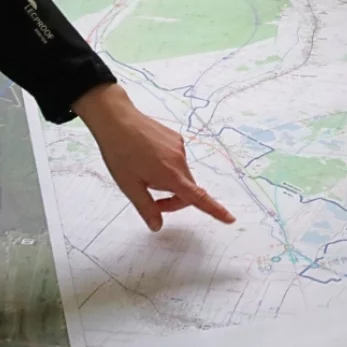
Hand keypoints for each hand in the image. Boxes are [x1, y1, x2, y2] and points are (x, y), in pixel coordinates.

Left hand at [73, 84, 234, 230]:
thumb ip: (146, 208)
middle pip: (187, 188)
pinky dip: (168, 166)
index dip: (215, 210)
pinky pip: (177, 159)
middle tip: (151, 202)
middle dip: (174, 199)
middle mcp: (179, 160)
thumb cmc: (120, 153)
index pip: (198, 197)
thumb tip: (157, 226)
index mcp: (170, 175)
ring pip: (181, 174)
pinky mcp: (175, 138)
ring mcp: (179, 147)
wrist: (117, 120)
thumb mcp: (129, 186)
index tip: (229, 218)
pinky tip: (148, 159)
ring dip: (169, 181)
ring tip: (145, 173)